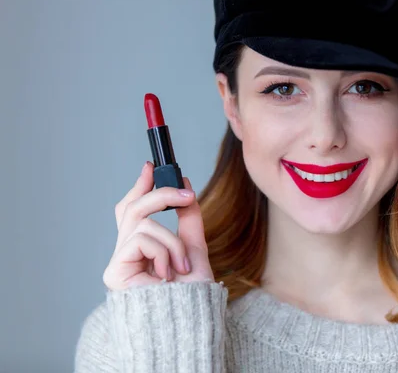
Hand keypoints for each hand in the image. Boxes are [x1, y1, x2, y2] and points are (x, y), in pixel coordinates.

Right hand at [103, 161, 213, 289]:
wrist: (190, 319)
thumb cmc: (192, 293)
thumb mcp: (194, 246)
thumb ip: (188, 218)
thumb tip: (185, 184)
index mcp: (143, 249)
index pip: (132, 211)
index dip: (139, 187)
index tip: (151, 166)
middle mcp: (127, 254)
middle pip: (130, 208)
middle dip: (160, 195)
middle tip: (186, 195)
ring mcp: (119, 263)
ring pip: (142, 222)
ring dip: (171, 241)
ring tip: (180, 265)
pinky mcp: (115, 272)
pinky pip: (141, 239)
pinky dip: (163, 251)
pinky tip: (167, 274)